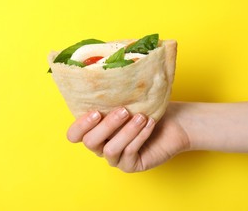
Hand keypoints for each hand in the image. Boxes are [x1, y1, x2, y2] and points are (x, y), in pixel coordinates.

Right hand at [66, 104, 190, 172]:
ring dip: (126, 131)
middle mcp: (101, 145)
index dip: (80, 125)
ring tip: (141, 117)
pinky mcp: (130, 165)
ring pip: (110, 149)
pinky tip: (149, 123)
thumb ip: (111, 99)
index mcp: (94, 129)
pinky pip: (130, 152)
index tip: (96, 111)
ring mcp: (115, 158)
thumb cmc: (147, 109)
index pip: (74, 135)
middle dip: (106, 125)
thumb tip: (103, 83)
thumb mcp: (127, 101)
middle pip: (90, 142)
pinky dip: (139, 136)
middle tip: (124, 110)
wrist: (173, 123)